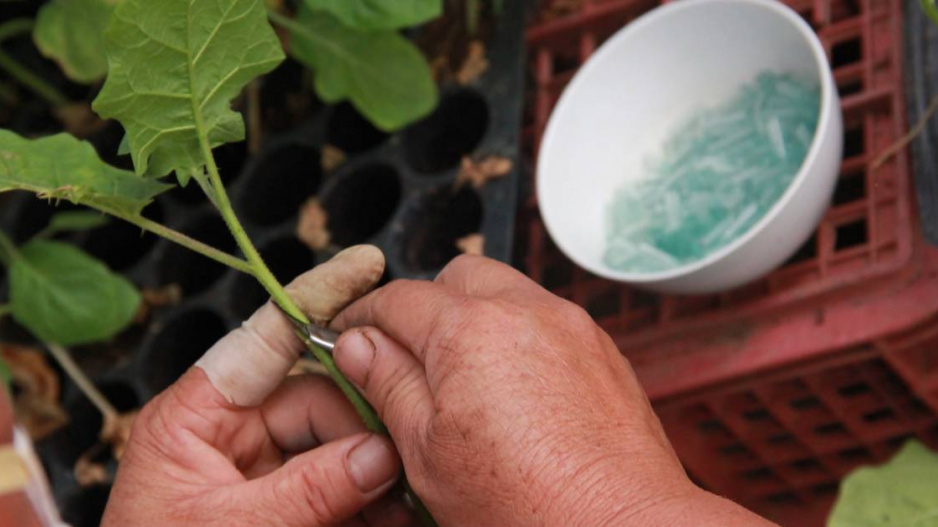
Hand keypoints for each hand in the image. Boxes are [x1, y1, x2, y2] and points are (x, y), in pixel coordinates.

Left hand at [103, 246, 415, 526]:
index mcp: (195, 418)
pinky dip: (369, 500)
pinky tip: (394, 513)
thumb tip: (380, 453)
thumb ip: (306, 489)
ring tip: (405, 503)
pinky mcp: (286, 502)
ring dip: (375, 471)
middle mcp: (233, 432)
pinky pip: (339, 482)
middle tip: (403, 463)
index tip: (365, 266)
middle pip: (320, 399)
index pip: (264, 340)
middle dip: (366, 427)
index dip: (315, 297)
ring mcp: (263, 468)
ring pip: (339, 443)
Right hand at [332, 256, 777, 526]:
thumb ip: (388, 385)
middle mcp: (525, 310)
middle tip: (409, 357)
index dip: (362, 317)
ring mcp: (570, 324)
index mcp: (470, 330)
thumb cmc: (528, 506)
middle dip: (425, 306)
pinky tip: (513, 390)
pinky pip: (546, 318)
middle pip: (456, 277)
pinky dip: (519, 335)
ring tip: (465, 378)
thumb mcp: (427, 453)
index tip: (349, 338)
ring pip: (506, 291)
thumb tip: (358, 345)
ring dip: (475, 316)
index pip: (396, 298)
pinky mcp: (601, 348)